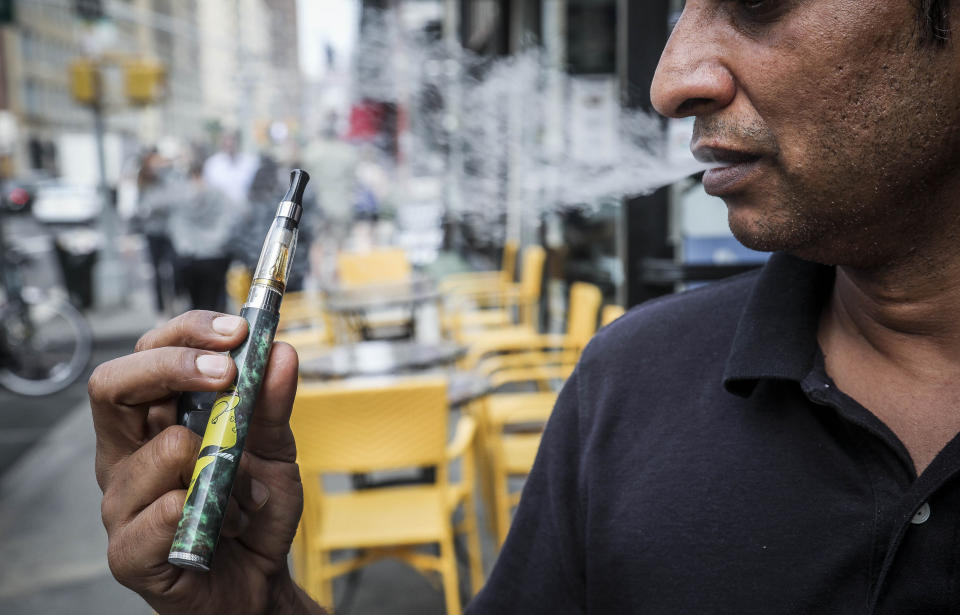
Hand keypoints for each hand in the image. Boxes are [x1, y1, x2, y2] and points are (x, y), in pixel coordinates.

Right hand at [89, 311, 321, 613]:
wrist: (258, 583)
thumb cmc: (251, 514)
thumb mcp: (273, 451)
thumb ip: (271, 405)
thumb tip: (280, 352)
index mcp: (152, 422)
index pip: (146, 355)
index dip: (185, 334)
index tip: (237, 331)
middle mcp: (125, 456)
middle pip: (113, 385)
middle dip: (176, 366)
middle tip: (229, 374)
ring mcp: (121, 503)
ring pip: (159, 452)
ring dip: (223, 468)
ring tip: (245, 496)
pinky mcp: (127, 552)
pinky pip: (163, 513)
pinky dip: (212, 511)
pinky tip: (229, 524)